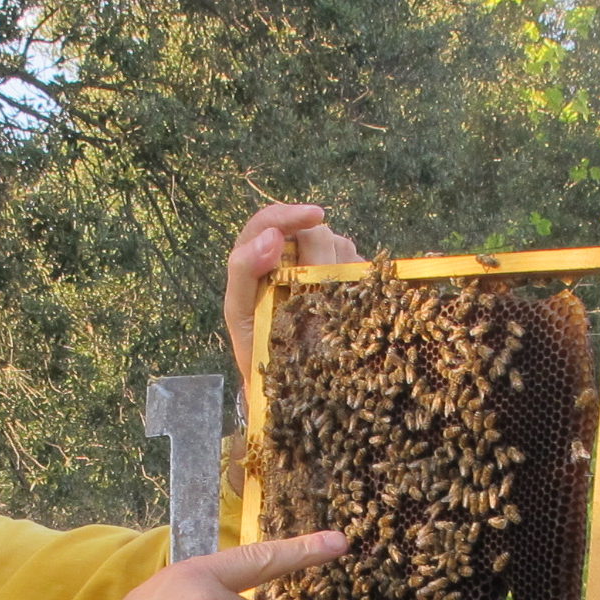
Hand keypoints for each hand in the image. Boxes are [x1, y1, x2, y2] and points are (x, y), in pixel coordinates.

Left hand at [224, 203, 361, 406]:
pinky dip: (354, 280)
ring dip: (336, 269)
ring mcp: (320, 267)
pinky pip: (358, 265)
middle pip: (312, 232)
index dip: (291, 214)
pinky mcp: (344, 282)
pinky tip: (345, 303)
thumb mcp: (240, 312)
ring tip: (325, 305)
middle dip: (317, 253)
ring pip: (339, 245)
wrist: (284, 385)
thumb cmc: (257, 346)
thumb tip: (272, 236)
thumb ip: (244, 270)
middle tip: (318, 285)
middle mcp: (291, 256)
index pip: (272, 221)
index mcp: (258, 257)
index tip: (315, 216)